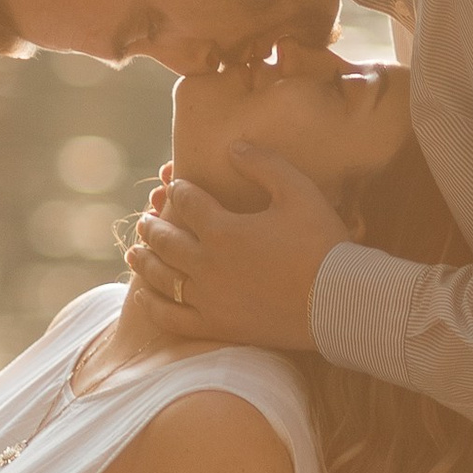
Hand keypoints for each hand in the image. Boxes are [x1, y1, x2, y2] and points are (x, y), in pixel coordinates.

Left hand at [127, 144, 346, 350]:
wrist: (339, 302)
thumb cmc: (323, 243)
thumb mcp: (298, 191)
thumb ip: (264, 164)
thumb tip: (232, 146)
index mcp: (223, 229)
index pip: (187, 202)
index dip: (179, 190)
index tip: (175, 186)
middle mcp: (207, 263)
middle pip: (166, 240)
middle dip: (153, 225)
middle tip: (145, 219)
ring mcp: (208, 298)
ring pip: (162, 277)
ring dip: (143, 261)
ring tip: (133, 251)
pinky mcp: (216, 326)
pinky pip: (172, 317)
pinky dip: (153, 305)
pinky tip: (143, 296)